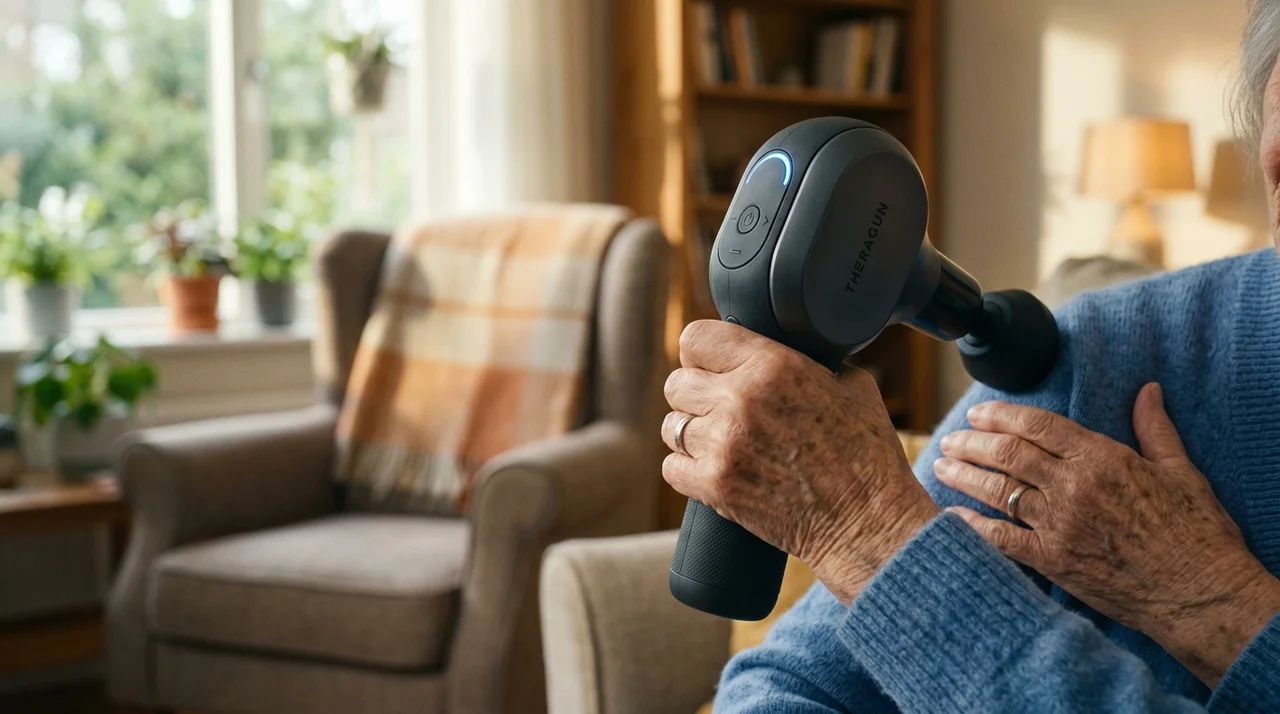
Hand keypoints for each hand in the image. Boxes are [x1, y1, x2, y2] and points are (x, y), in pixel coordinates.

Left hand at [660, 320, 938, 603]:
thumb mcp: (853, 386)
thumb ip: (814, 362)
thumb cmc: (867, 456)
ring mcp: (723, 444)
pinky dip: (688, 470)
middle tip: (717, 409)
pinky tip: (714, 470)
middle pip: (677, 383)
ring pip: (672, 426)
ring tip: (721, 443)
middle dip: (694, 395)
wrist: (866, 522)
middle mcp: (741, 398)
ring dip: (691, 433)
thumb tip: (793, 353)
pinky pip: (671, 468)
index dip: (700, 353)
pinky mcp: (715, 486)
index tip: (709, 365)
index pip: (697, 338)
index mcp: (773, 365)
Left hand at [935, 382, 1279, 684]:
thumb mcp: (1180, 470)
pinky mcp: (1053, 561)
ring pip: (998, 491)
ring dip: (964, 476)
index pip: (1037, 425)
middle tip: (950, 439)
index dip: (1001, 415)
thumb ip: (1154, 428)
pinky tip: (949, 517)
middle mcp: (1074, 487)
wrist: (1200, 594)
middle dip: (972, 442)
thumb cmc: (1197, 532)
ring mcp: (1060, 525)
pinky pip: (1000, 539)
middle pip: (1008, 454)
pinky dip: (971, 526)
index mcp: (1102, 459)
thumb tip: (1147, 390)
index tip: (977, 413)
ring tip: (942, 466)